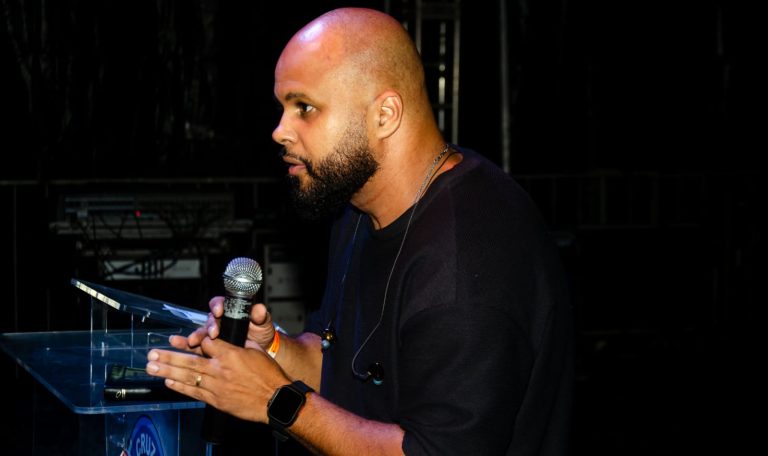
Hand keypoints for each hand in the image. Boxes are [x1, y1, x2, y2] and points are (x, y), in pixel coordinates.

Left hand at [146, 337, 288, 423]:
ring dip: (167, 370)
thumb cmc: (268, 374)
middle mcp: (220, 369)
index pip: (207, 342)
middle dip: (168, 356)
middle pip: (190, 360)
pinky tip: (168, 381)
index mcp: (231, 354)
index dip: (198, 339)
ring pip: (188, 376)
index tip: (191, 338)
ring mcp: (216, 385)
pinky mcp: (216, 399)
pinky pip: (194, 392)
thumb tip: (227, 337)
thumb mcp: (256, 350)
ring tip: (151, 366)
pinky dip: (180, 386)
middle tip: (152, 353)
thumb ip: (238, 343)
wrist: (274, 399)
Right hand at [168, 296, 276, 353]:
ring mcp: (214, 334)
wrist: (262, 351)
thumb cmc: (261, 333)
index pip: (220, 304)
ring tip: (192, 342)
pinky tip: (185, 349)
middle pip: (209, 320)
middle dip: (209, 326)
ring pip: (202, 333)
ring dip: (196, 337)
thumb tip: (259, 308)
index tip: (219, 311)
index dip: (218, 306)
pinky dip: (189, 348)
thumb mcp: (263, 323)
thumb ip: (260, 316)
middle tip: (212, 333)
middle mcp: (220, 321)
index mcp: (230, 310)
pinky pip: (198, 346)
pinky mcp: (210, 347)